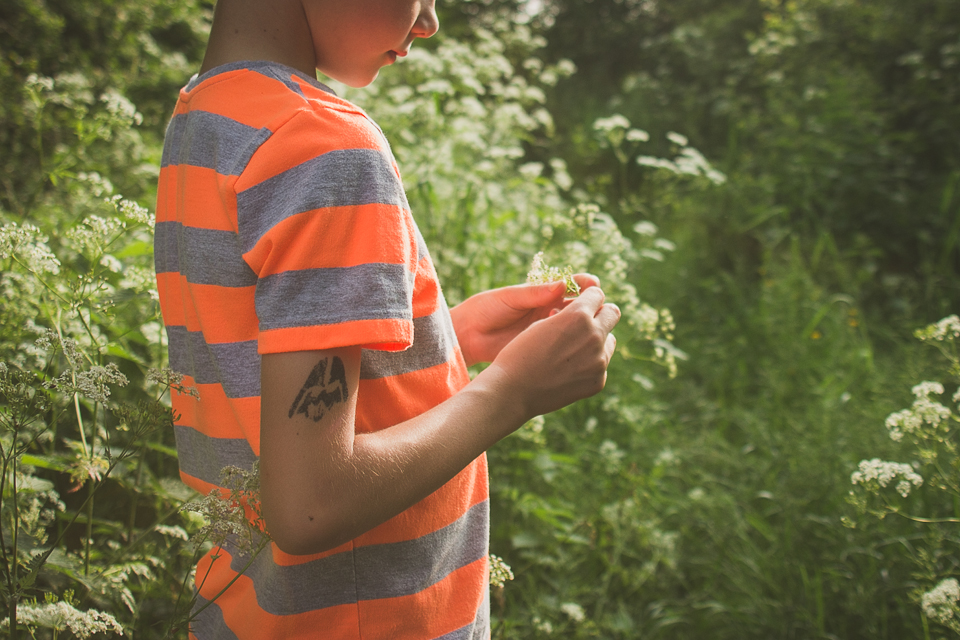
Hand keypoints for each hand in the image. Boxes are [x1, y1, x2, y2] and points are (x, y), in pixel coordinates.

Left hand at [450, 274, 600, 366]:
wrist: (468, 335)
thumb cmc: (486, 309)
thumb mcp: (510, 298)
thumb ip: (534, 293)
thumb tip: (562, 285)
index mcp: (544, 293)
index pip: (574, 285)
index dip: (586, 284)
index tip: (592, 284)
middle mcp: (551, 310)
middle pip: (582, 306)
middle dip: (589, 304)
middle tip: (588, 305)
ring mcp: (549, 331)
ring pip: (576, 327)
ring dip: (578, 324)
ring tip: (567, 321)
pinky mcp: (544, 348)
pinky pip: (564, 345)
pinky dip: (568, 342)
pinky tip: (563, 341)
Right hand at [482, 285, 619, 420]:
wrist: (514, 390)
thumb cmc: (520, 353)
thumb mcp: (541, 323)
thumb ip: (568, 315)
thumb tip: (584, 312)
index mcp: (578, 316)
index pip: (598, 294)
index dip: (588, 298)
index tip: (582, 303)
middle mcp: (594, 336)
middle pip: (612, 313)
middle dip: (601, 314)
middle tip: (586, 321)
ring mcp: (599, 361)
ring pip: (609, 341)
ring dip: (597, 340)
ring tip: (573, 350)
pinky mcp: (598, 381)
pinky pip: (601, 365)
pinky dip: (589, 364)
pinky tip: (568, 370)